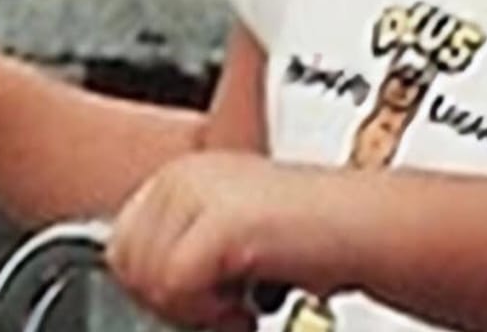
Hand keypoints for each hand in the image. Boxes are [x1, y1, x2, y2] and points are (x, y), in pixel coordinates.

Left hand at [106, 150, 347, 330]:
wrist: (365, 229)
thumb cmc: (310, 240)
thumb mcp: (226, 236)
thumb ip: (180, 247)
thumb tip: (136, 283)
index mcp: (181, 174)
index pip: (121, 248)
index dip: (161, 285)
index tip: (208, 290)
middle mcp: (184, 174)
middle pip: (128, 267)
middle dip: (177, 299)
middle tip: (230, 295)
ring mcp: (199, 193)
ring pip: (151, 283)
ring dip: (199, 307)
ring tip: (244, 291)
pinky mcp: (221, 221)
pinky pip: (179, 289)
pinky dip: (215, 311)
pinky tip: (252, 294)